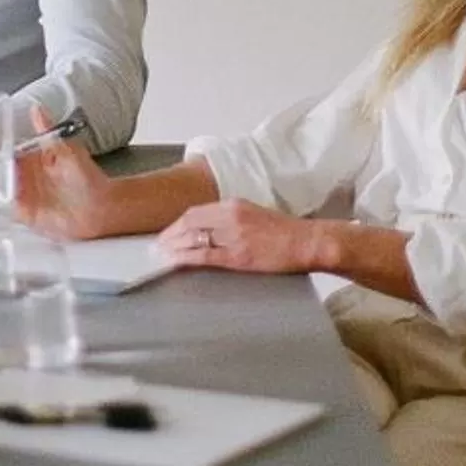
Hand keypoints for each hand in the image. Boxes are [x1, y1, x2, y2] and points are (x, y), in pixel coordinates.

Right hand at [11, 105, 116, 240]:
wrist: (99, 207)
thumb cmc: (85, 176)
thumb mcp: (65, 148)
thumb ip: (47, 130)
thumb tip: (35, 108)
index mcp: (30, 158)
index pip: (4, 150)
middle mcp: (23, 177)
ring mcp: (22, 195)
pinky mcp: (24, 214)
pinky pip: (4, 207)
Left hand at [155, 199, 320, 274]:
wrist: (307, 241)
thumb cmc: (284, 232)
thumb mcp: (253, 214)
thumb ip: (230, 219)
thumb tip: (207, 230)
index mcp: (234, 204)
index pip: (195, 212)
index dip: (177, 223)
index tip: (166, 233)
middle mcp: (230, 216)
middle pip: (190, 223)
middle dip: (170, 235)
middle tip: (157, 246)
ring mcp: (234, 235)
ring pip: (194, 238)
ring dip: (174, 246)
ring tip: (162, 255)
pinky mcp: (239, 256)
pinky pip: (206, 256)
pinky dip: (187, 258)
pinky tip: (177, 262)